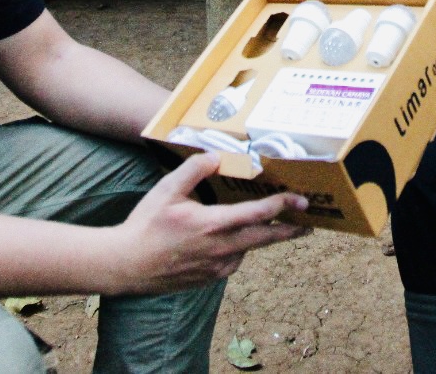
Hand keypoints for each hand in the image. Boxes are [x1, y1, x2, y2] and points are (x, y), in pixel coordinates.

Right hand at [112, 153, 309, 292]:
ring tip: (268, 225)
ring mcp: (216, 267)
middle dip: (289, 230)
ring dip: (259, 238)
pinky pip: (233, 260)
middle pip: (265, 239)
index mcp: (212, 224)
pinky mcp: (210, 278)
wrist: (127, 266)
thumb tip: (216, 156)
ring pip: (247, 249)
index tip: (301, 201)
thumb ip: (193, 170)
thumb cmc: (145, 226)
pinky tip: (229, 239)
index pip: (257, 214)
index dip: (282, 206)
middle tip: (308, 223)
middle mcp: (220, 249)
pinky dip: (238, 248)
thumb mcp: (167, 190)